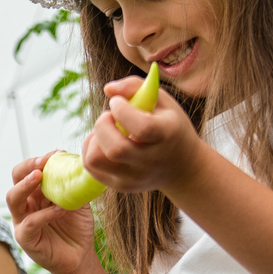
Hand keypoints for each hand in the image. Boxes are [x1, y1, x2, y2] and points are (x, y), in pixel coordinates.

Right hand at [6, 155, 101, 273]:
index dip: (40, 160)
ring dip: (25, 186)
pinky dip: (45, 214)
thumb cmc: (77, 228)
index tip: (58, 154)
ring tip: (40, 177)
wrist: (81, 256)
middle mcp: (26, 205)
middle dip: (28, 167)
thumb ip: (74, 184)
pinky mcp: (26, 239)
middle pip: (15, 179)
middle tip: (43, 163)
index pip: (28, 170)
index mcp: (36, 193)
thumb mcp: (78, 200)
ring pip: (13, 199)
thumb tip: (79, 162)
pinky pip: (30, 223)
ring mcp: (22, 222)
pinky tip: (60, 209)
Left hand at [81, 73, 196, 195]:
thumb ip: (135, 87)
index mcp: (167, 135)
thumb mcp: (163, 101)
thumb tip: (107, 89)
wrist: (182, 168)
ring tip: (106, 131)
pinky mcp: (120, 186)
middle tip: (109, 117)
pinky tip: (104, 142)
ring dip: (93, 139)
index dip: (121, 111)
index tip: (117, 102)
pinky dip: (91, 149)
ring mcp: (134, 178)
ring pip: (95, 160)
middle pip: (114, 149)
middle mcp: (151, 161)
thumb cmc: (170, 127)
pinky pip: (91, 167)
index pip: (140, 127)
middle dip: (102, 124)